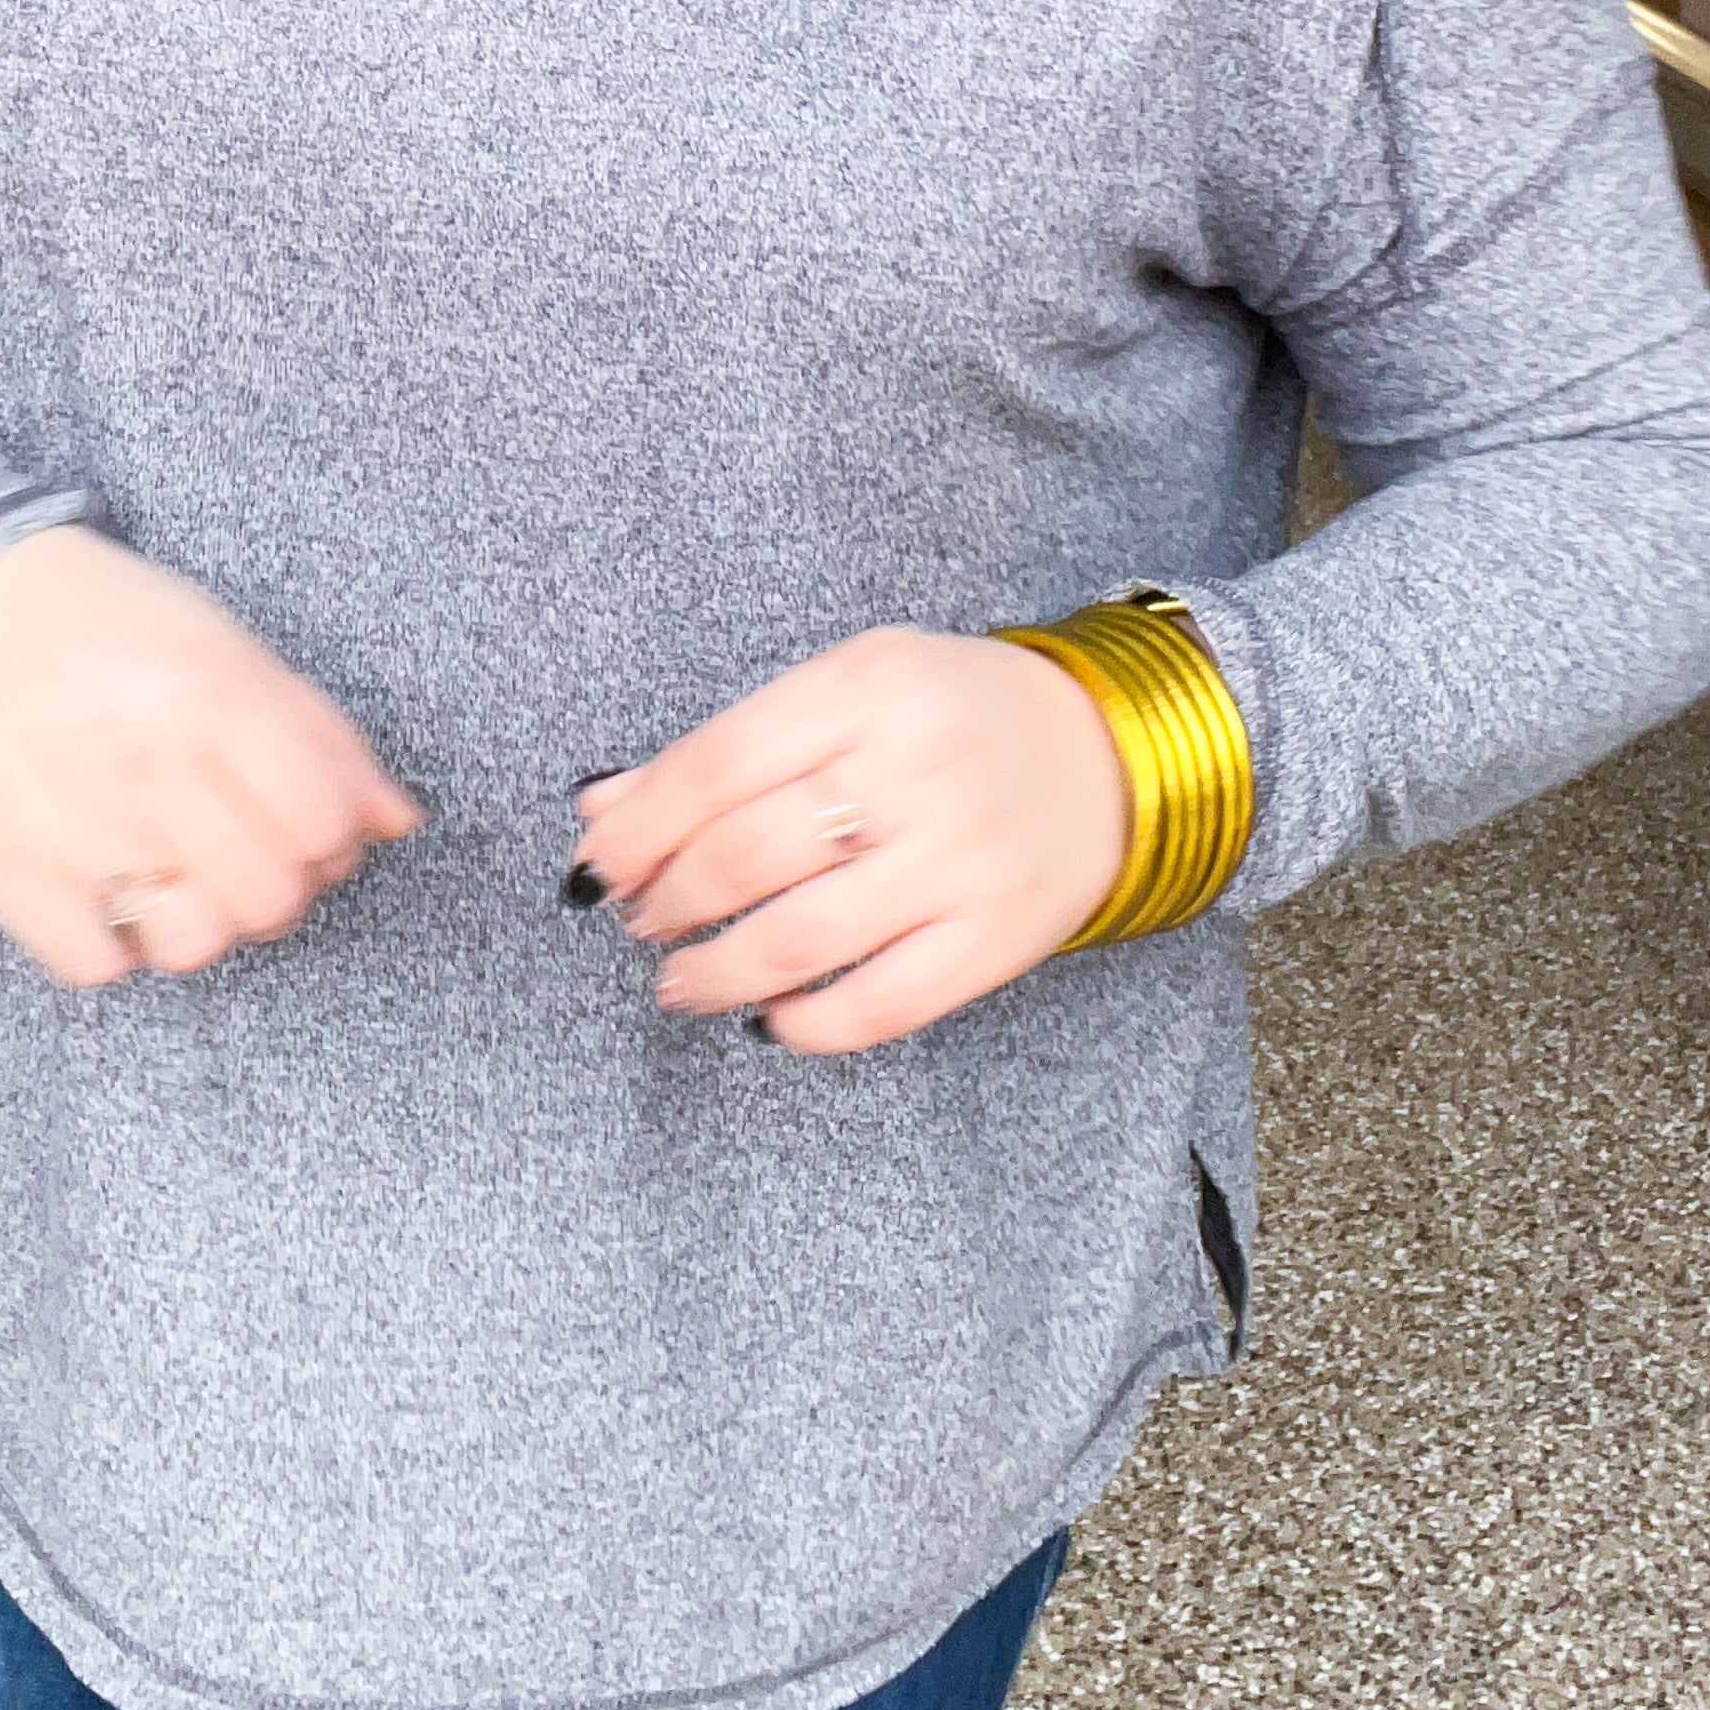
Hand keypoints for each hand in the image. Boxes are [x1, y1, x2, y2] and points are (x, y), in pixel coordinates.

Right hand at [0, 526, 418, 986]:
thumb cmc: (104, 622)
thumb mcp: (224, 643)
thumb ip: (317, 733)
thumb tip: (395, 820)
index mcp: (206, 692)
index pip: (322, 824)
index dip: (334, 837)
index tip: (307, 823)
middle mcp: (142, 762)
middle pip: (269, 895)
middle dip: (277, 883)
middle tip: (245, 849)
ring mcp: (72, 823)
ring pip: (193, 943)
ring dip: (203, 920)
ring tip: (180, 871)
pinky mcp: (7, 870)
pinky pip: (99, 963)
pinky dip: (116, 938)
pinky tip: (110, 882)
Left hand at [572, 629, 1128, 1052]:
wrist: (1109, 754)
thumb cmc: (954, 714)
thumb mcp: (849, 688)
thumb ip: (731, 745)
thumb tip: (605, 807)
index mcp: (868, 685)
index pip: (715, 765)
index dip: (639, 829)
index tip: (599, 863)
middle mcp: (915, 768)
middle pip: (745, 856)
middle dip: (668, 902)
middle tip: (640, 920)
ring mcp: (960, 859)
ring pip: (799, 941)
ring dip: (714, 973)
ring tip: (679, 982)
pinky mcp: (996, 939)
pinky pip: (879, 1005)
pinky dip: (805, 1025)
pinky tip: (769, 1017)